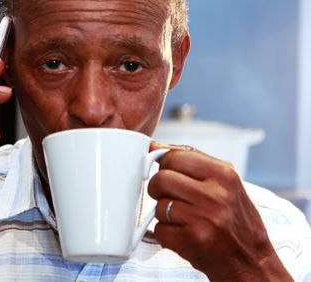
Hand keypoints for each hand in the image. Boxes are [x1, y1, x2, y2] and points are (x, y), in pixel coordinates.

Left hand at [147, 141, 291, 281]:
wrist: (252, 261)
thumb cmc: (235, 221)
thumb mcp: (225, 184)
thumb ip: (193, 163)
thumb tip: (155, 146)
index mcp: (224, 174)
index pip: (175, 156)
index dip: (162, 164)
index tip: (162, 171)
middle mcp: (216, 193)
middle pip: (161, 178)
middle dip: (157, 189)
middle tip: (168, 197)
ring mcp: (205, 217)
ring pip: (158, 204)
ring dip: (163, 214)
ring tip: (183, 219)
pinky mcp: (194, 239)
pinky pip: (159, 229)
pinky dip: (166, 234)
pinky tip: (184, 235)